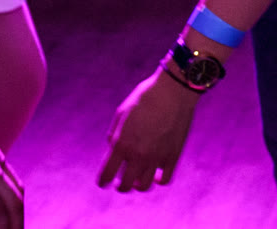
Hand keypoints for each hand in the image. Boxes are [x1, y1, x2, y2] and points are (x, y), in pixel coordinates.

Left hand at [98, 66, 199, 192]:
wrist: (174, 90)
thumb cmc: (145, 97)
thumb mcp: (122, 113)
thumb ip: (114, 134)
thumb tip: (114, 149)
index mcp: (122, 144)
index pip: (106, 175)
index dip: (102, 181)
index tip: (103, 182)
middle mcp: (138, 155)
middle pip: (124, 186)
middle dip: (120, 185)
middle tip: (120, 181)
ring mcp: (157, 157)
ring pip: (143, 186)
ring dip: (137, 184)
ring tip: (137, 178)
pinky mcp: (173, 156)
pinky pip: (164, 179)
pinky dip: (158, 180)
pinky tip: (155, 174)